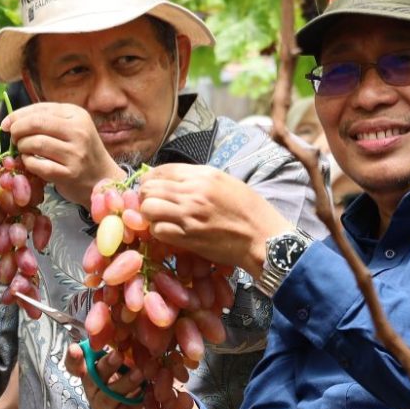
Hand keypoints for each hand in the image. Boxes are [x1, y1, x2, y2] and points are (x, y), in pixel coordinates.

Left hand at [2, 103, 125, 206]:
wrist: (102, 177)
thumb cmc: (79, 150)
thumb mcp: (69, 128)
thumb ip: (44, 120)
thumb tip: (9, 121)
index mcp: (77, 114)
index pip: (40, 109)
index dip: (17, 116)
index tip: (6, 125)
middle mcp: (79, 131)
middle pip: (36, 123)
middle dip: (17, 130)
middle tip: (14, 138)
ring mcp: (76, 153)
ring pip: (36, 143)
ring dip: (22, 147)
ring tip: (24, 150)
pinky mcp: (71, 173)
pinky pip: (38, 165)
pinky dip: (28, 163)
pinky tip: (31, 163)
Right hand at [63, 343, 199, 408]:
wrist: (163, 402)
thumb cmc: (142, 371)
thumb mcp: (135, 352)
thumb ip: (125, 341)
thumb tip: (123, 322)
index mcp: (94, 369)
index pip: (75, 365)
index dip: (73, 358)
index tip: (75, 348)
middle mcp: (95, 388)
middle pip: (92, 378)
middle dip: (106, 366)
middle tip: (119, 355)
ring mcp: (104, 406)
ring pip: (109, 396)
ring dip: (124, 383)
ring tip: (139, 373)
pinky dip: (139, 399)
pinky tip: (150, 391)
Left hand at [139, 164, 291, 276]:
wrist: (264, 238)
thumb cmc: (249, 210)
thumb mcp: (226, 182)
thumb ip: (198, 179)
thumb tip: (171, 178)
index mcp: (203, 174)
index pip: (160, 170)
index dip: (150, 179)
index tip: (152, 188)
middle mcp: (193, 191)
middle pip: (148, 188)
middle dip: (145, 197)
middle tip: (153, 206)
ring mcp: (189, 214)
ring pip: (148, 208)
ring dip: (149, 214)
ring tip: (159, 219)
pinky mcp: (189, 237)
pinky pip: (158, 230)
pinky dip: (158, 231)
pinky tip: (168, 232)